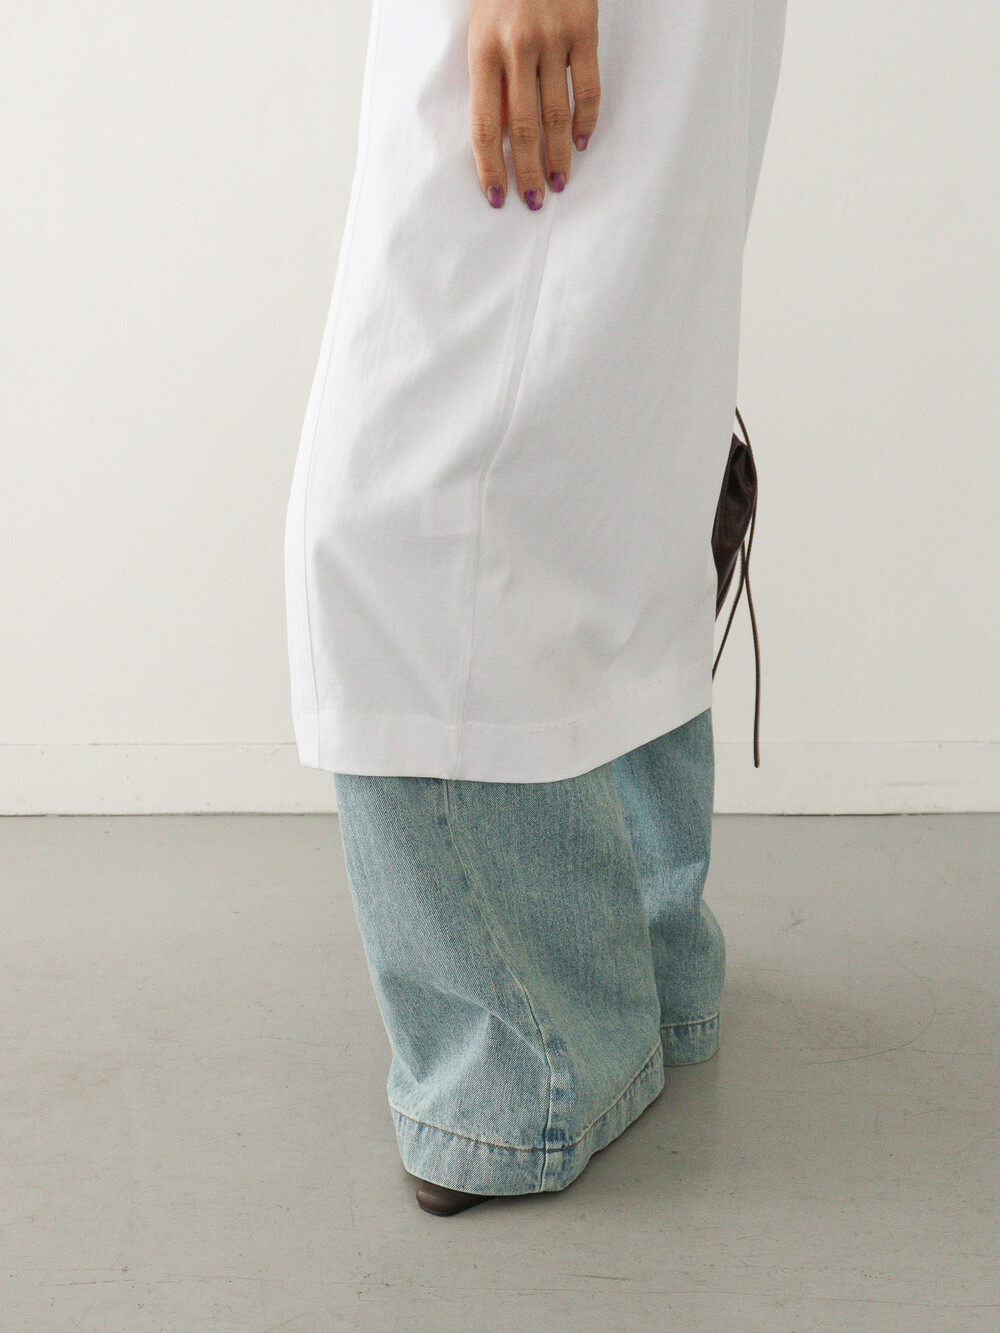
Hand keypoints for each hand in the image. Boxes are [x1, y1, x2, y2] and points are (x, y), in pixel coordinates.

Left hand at [468, 0, 599, 209]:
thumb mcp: (481, 30)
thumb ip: (491, 81)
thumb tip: (502, 137)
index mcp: (482, 51)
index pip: (484, 126)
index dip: (491, 168)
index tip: (498, 197)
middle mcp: (517, 48)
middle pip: (523, 129)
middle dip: (527, 172)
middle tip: (534, 201)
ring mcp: (552, 39)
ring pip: (556, 115)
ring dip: (558, 156)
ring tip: (559, 182)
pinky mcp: (582, 30)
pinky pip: (587, 88)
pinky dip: (586, 120)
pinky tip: (582, 142)